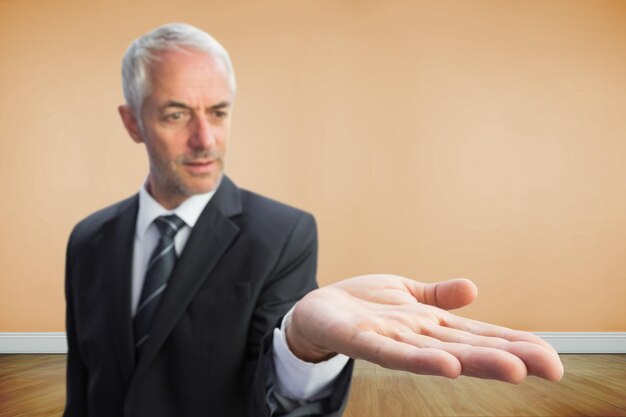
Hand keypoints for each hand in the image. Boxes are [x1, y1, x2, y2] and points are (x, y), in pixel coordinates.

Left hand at [285, 275, 562, 383]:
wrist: (317, 311)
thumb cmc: (364, 305)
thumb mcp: (406, 293)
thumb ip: (438, 296)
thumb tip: (474, 288)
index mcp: (432, 325)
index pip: (480, 334)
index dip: (515, 344)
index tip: (552, 356)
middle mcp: (418, 338)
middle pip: (469, 346)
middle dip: (510, 356)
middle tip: (552, 367)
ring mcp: (393, 341)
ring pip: (439, 353)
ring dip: (475, 361)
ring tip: (513, 369)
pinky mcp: (363, 340)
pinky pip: (393, 352)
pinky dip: (421, 359)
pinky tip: (446, 364)